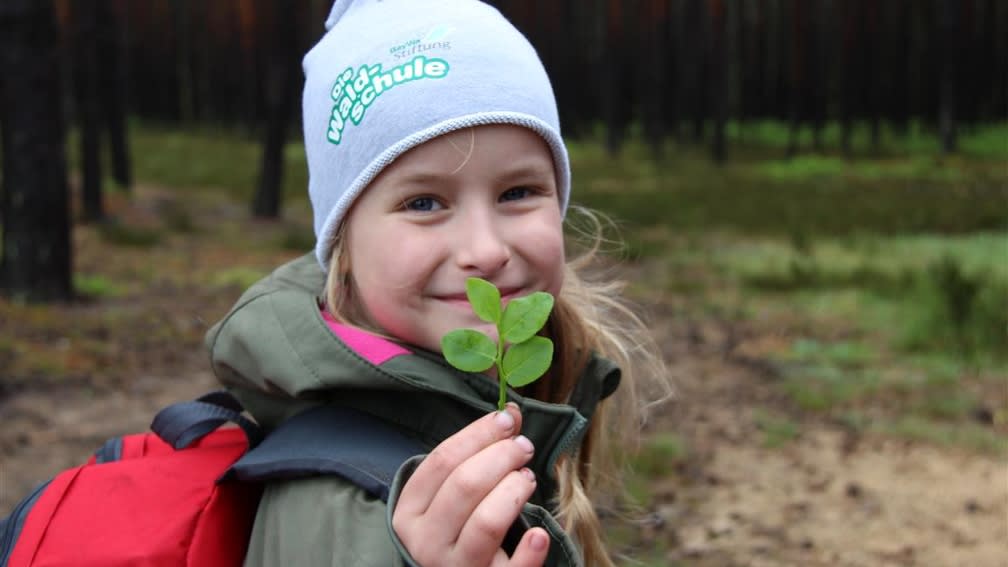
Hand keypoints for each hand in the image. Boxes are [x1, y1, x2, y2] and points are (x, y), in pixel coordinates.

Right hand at [392, 403, 549, 566]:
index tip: (506, 420)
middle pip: (465, 485)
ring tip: (528, 479)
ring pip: (487, 521)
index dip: (478, 434)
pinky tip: (539, 534)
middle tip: (524, 447)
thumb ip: (473, 455)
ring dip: (515, 490)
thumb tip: (509, 412)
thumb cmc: (452, 531)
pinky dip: (529, 551)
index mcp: (409, 512)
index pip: (442, 460)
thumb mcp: (449, 496)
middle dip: (501, 456)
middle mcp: (425, 542)